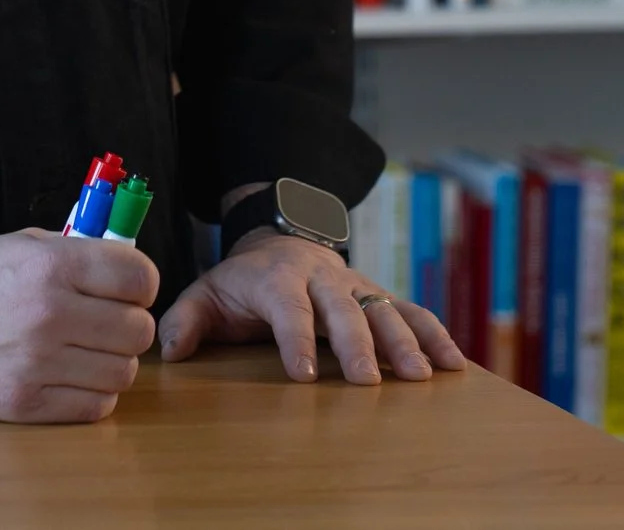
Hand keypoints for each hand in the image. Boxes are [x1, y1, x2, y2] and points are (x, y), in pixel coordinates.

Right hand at [0, 228, 159, 422]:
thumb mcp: (18, 245)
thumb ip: (75, 253)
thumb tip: (128, 267)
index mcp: (49, 266)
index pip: (139, 278)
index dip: (140, 284)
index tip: (127, 290)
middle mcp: (48, 313)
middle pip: (139, 330)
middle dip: (128, 324)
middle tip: (106, 322)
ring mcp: (37, 363)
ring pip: (123, 372)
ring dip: (112, 362)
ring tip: (86, 351)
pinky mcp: (25, 404)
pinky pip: (95, 406)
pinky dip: (92, 394)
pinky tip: (70, 376)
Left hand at [158, 230, 466, 384]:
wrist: (279, 242)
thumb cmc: (241, 282)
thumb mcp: (207, 293)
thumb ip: (186, 320)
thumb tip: (169, 350)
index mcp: (277, 279)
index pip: (287, 307)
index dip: (294, 338)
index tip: (302, 374)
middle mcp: (322, 278)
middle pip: (343, 309)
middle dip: (355, 344)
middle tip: (367, 381)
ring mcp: (355, 286)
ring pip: (384, 309)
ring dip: (403, 342)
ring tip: (420, 376)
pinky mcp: (378, 296)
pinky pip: (411, 312)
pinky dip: (434, 335)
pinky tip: (453, 364)